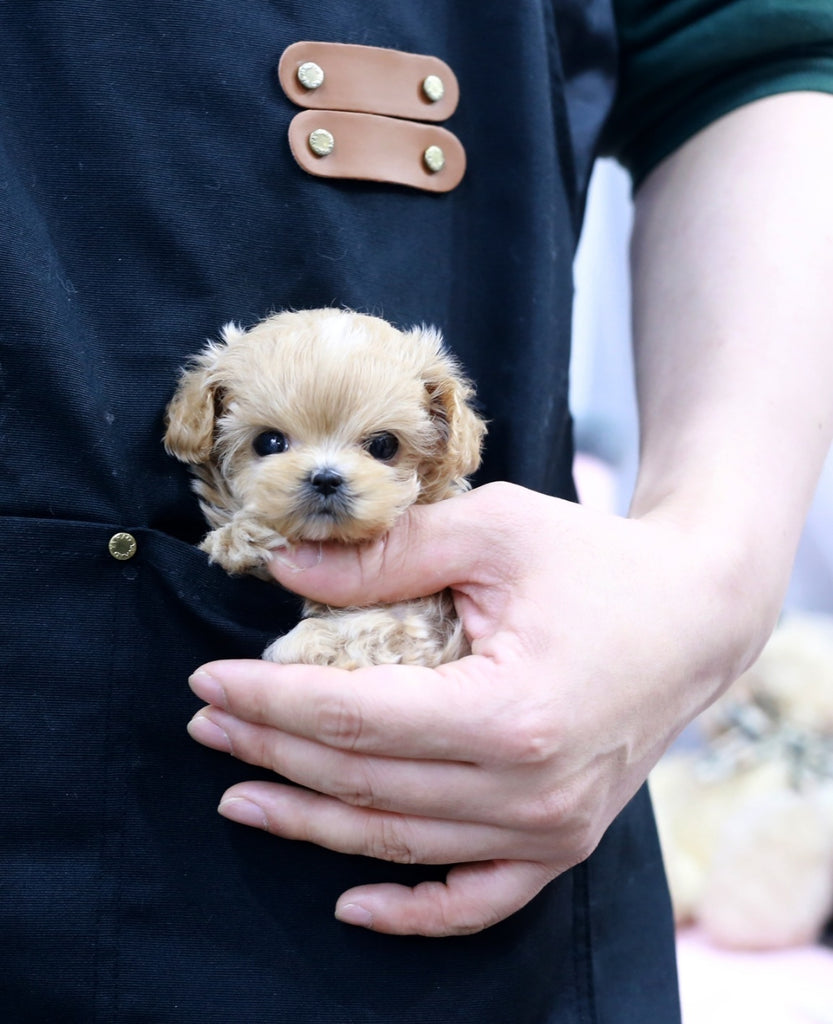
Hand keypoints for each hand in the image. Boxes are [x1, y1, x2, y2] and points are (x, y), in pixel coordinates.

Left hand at [186, 481, 758, 936]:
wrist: (695, 614)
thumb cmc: (598, 563)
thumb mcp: (494, 530)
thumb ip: (389, 554)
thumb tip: (285, 570)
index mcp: (511, 712)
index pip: (353, 716)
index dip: (269, 700)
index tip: (208, 681)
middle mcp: (531, 790)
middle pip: (365, 782)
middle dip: (273, 750)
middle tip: (209, 723)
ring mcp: (550, 828)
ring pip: (400, 841)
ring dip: (312, 822)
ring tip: (242, 794)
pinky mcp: (563, 841)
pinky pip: (477, 900)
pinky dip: (413, 910)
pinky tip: (352, 905)